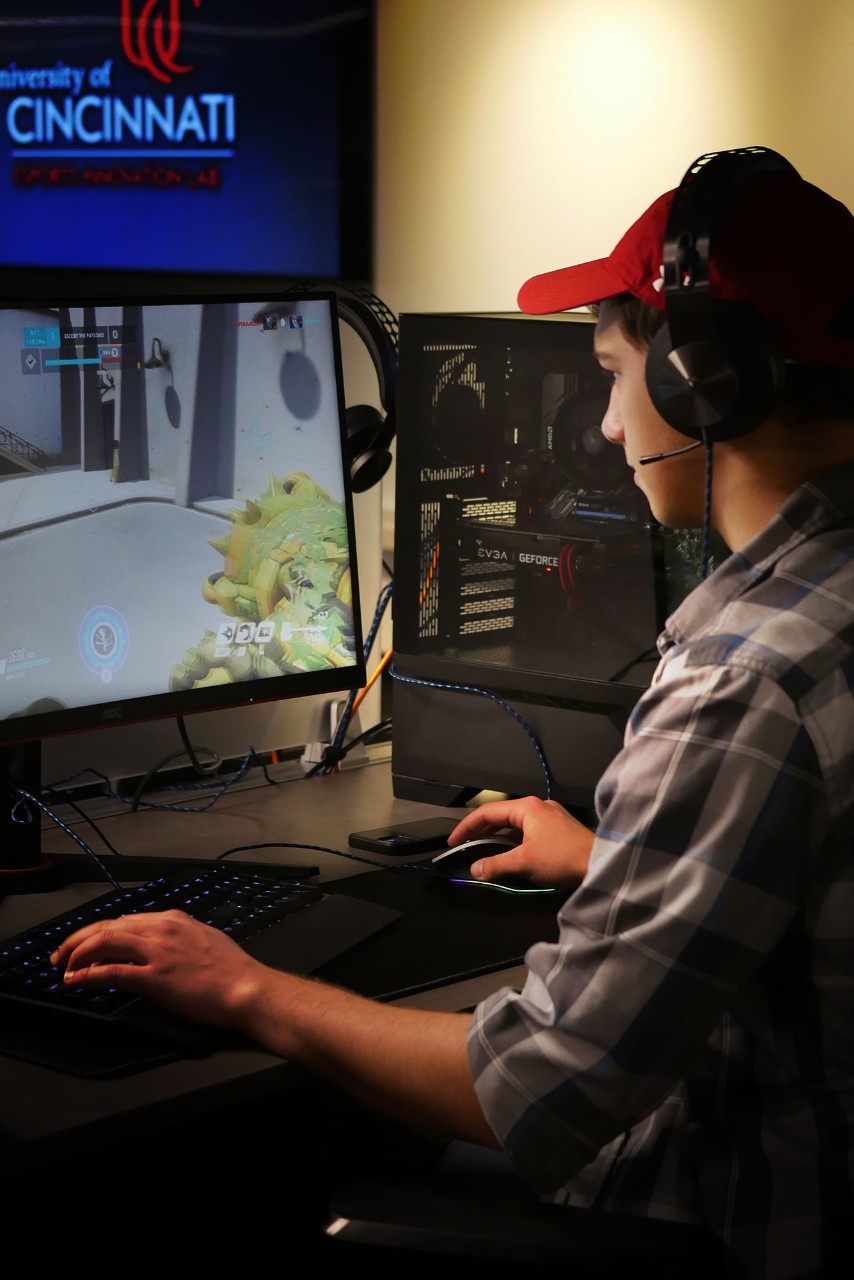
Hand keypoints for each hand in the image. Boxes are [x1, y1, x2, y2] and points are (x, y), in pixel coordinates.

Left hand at [50, 910, 270, 1032]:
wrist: (246, 988)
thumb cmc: (231, 970)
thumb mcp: (203, 938)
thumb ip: (178, 936)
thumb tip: (158, 942)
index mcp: (172, 919)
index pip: (124, 920)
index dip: (98, 932)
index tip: (85, 944)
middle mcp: (161, 929)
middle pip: (107, 926)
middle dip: (78, 939)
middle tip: (61, 954)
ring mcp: (157, 952)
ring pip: (104, 942)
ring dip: (77, 954)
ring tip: (63, 967)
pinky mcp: (155, 977)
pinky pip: (112, 971)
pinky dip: (88, 974)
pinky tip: (76, 981)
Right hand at [447, 797, 593, 889]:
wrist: (601, 863)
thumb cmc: (562, 858)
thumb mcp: (525, 862)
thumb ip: (496, 864)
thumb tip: (475, 869)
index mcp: (527, 807)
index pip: (487, 812)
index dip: (466, 827)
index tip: (453, 842)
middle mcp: (537, 806)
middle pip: (500, 815)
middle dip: (480, 831)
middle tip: (464, 846)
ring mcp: (550, 816)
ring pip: (514, 824)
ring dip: (497, 837)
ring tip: (482, 850)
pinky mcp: (558, 828)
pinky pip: (527, 830)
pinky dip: (513, 840)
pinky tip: (508, 852)